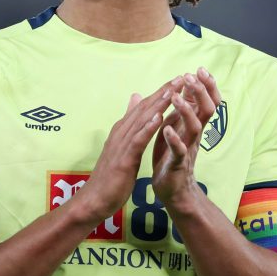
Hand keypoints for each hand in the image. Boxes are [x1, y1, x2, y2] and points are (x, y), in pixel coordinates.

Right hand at [77, 76, 182, 221]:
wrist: (95, 198)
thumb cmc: (110, 174)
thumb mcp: (122, 146)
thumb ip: (129, 123)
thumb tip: (135, 99)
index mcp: (123, 130)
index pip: (144, 107)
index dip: (161, 92)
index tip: (177, 80)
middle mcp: (122, 132)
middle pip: (145, 108)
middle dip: (164, 92)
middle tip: (181, 77)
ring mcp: (122, 144)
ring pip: (142, 120)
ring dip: (158, 104)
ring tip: (173, 91)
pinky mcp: (124, 158)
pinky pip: (138, 140)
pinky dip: (148, 127)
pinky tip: (159, 117)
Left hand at [151, 67, 220, 206]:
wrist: (172, 190)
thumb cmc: (171, 156)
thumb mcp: (174, 128)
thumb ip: (179, 110)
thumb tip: (182, 87)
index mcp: (191, 125)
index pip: (206, 101)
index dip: (206, 86)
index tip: (200, 69)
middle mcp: (193, 135)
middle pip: (206, 109)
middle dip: (200, 92)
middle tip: (191, 76)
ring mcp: (187, 149)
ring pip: (195, 127)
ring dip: (186, 111)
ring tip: (176, 97)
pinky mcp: (178, 164)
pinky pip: (179, 150)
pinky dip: (174, 139)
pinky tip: (167, 129)